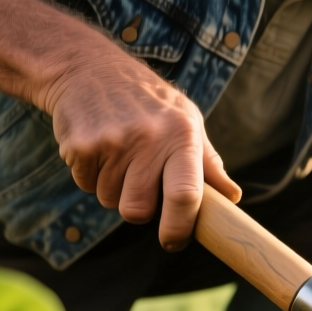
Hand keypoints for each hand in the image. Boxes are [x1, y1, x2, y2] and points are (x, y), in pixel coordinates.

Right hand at [42, 56, 240, 249]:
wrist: (88, 68)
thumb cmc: (148, 101)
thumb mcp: (186, 120)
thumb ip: (207, 163)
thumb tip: (232, 197)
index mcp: (181, 135)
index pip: (185, 194)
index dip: (179, 227)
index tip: (174, 242)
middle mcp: (148, 139)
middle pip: (138, 211)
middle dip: (139, 208)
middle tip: (140, 182)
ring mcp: (111, 143)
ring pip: (110, 201)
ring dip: (114, 189)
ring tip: (119, 154)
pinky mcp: (80, 147)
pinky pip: (86, 186)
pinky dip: (91, 176)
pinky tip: (98, 147)